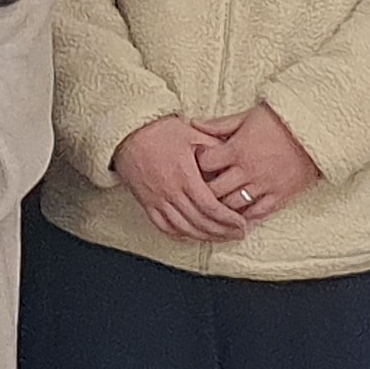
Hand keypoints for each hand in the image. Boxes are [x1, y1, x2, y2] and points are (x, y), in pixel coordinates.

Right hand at [115, 115, 248, 241]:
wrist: (127, 133)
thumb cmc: (158, 131)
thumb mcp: (192, 134)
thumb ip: (215, 147)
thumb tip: (235, 155)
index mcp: (184, 176)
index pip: (211, 207)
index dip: (228, 220)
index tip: (242, 224)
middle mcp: (170, 192)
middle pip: (200, 222)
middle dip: (222, 232)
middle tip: (237, 234)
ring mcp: (157, 200)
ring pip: (183, 228)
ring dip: (204, 237)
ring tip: (220, 238)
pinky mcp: (146, 203)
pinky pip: (164, 226)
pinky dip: (180, 235)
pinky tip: (191, 236)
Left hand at [196, 102, 325, 219]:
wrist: (318, 130)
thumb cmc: (281, 119)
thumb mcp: (247, 117)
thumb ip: (220, 124)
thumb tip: (194, 124)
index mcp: (237, 149)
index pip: (205, 163)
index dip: (198, 163)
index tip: (199, 163)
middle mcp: (248, 170)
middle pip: (214, 189)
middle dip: (205, 189)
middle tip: (202, 188)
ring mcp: (264, 185)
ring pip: (233, 205)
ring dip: (222, 206)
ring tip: (218, 203)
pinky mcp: (281, 195)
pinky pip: (259, 213)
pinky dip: (246, 217)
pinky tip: (238, 218)